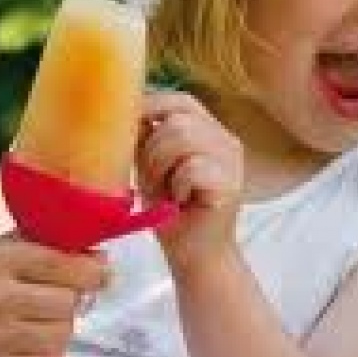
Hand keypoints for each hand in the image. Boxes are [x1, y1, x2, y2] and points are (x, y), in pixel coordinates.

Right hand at [0, 234, 108, 356]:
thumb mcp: (19, 249)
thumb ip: (60, 248)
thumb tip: (104, 264)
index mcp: (2, 261)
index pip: (64, 266)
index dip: (92, 271)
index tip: (99, 274)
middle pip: (69, 303)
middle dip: (73, 299)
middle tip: (60, 297)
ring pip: (63, 335)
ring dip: (62, 327)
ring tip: (44, 318)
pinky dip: (50, 352)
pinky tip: (36, 339)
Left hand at [137, 90, 245, 273]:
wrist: (195, 256)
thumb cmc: (172, 213)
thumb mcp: (152, 167)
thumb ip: (146, 139)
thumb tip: (125, 112)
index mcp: (210, 132)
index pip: (180, 100)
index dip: (150, 107)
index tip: (126, 128)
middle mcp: (226, 140)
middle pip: (178, 119)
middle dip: (151, 150)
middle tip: (152, 180)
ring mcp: (232, 161)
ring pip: (183, 137)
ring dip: (161, 167)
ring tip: (165, 191)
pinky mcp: (231, 183)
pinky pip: (191, 167)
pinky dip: (176, 185)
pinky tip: (181, 201)